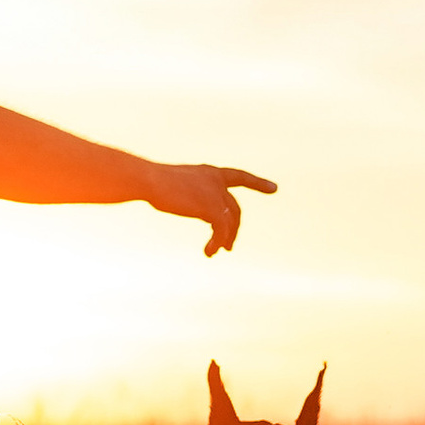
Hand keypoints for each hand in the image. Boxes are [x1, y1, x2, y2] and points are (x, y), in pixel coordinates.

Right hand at [147, 163, 276, 256]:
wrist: (150, 180)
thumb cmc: (155, 183)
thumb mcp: (179, 186)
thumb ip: (194, 196)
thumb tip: (202, 212)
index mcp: (210, 172)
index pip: (239, 177)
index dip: (257, 183)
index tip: (274, 188)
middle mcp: (217, 181)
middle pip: (234, 208)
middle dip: (234, 228)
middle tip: (230, 246)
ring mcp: (216, 193)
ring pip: (230, 221)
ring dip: (226, 238)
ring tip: (219, 251)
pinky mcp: (212, 207)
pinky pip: (221, 229)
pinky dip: (217, 242)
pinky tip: (208, 251)